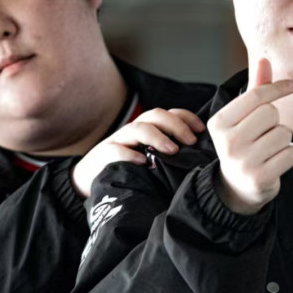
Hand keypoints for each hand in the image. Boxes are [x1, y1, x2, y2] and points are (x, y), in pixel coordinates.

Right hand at [72, 108, 204, 197]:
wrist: (91, 178)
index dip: (186, 118)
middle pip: (155, 116)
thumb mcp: (151, 158)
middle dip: (175, 125)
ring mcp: (118, 141)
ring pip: (137, 128)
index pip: (169, 113)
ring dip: (157, 137)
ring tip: (171, 150)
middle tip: (190, 142)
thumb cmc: (129, 169)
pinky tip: (142, 162)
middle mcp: (134, 130)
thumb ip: (169, 154)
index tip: (201, 131)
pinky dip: (129, 154)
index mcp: (148, 128)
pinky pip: (116, 150)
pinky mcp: (104, 156)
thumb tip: (200, 159)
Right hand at [208, 58, 292, 214]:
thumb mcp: (243, 117)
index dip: (279, 87)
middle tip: (264, 134)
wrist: (237, 187)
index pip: (256, 95)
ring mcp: (242, 162)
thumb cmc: (244, 143)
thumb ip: (256, 88)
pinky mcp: (260, 178)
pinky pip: (292, 154)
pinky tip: (274, 163)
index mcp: (219, 122)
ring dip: (283, 140)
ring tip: (268, 150)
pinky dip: (289, 157)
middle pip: (271, 113)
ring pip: (284, 134)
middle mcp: (227, 142)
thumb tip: (263, 58)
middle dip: (275, 121)